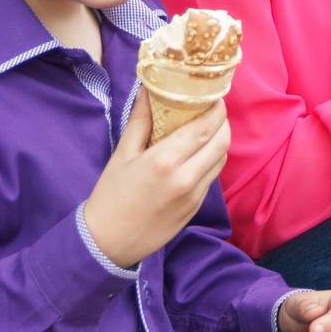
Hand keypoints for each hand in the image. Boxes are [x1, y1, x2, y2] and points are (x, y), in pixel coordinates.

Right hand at [82, 91, 229, 269]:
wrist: (108, 243)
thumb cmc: (111, 195)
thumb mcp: (122, 154)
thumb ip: (140, 120)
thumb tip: (148, 89)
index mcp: (166, 161)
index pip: (205, 127)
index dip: (216, 108)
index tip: (214, 95)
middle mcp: (186, 178)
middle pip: (221, 142)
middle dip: (223, 122)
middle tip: (213, 109)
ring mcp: (194, 196)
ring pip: (220, 160)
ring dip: (219, 141)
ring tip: (207, 129)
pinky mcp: (195, 209)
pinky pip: (211, 178)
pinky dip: (211, 161)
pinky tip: (197, 154)